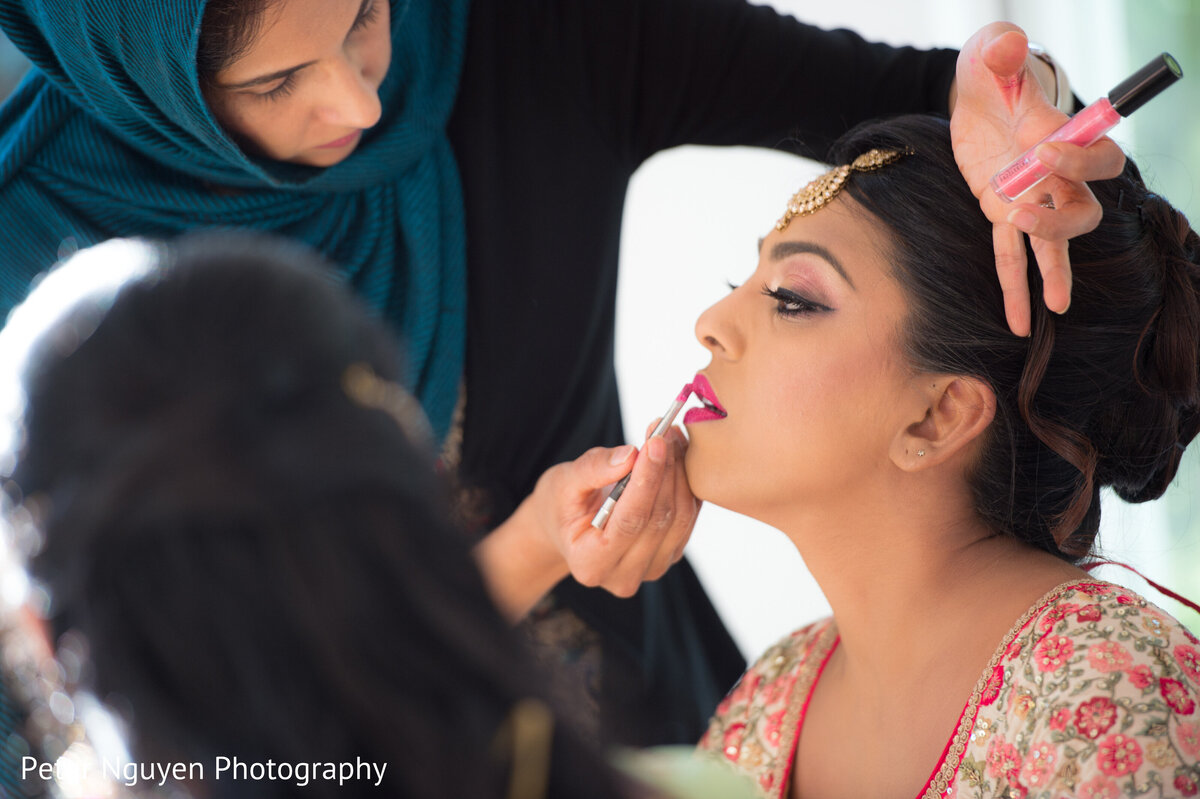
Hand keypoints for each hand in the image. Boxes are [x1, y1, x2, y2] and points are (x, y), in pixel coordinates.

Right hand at [533, 425, 698, 597]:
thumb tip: (630, 455)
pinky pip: (688, 518)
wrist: (568, 525)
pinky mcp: (668, 555)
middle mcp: (623, 576)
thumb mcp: (563, 483)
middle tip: (666, 430)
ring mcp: (650, 569)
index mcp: (590, 563)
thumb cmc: (560, 504)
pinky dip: (686, 483)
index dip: (647, 480)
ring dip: (680, 473)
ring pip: (679, 518)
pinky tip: (677, 455)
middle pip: (658, 519)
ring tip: (673, 436)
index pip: (629, 521)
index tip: (656, 441)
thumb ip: (592, 470)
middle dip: (666, 470)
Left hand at [949, 23, 1125, 335]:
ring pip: (1053, 242)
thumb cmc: (994, 72)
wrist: (978, 95)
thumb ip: (1001, 51)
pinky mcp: (1002, 215)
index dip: (1077, 160)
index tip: (1043, 151)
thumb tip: (1005, 46)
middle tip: (1023, 216)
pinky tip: (1019, 324)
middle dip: (1061, 219)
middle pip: (1082, 209)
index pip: (1096, 157)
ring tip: (1052, 305)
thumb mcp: (991, 56)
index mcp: (1061, 137)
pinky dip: (1015, 290)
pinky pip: (1012, 258)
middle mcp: (1055, 175)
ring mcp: (1032, 199)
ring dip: (1052, 270)